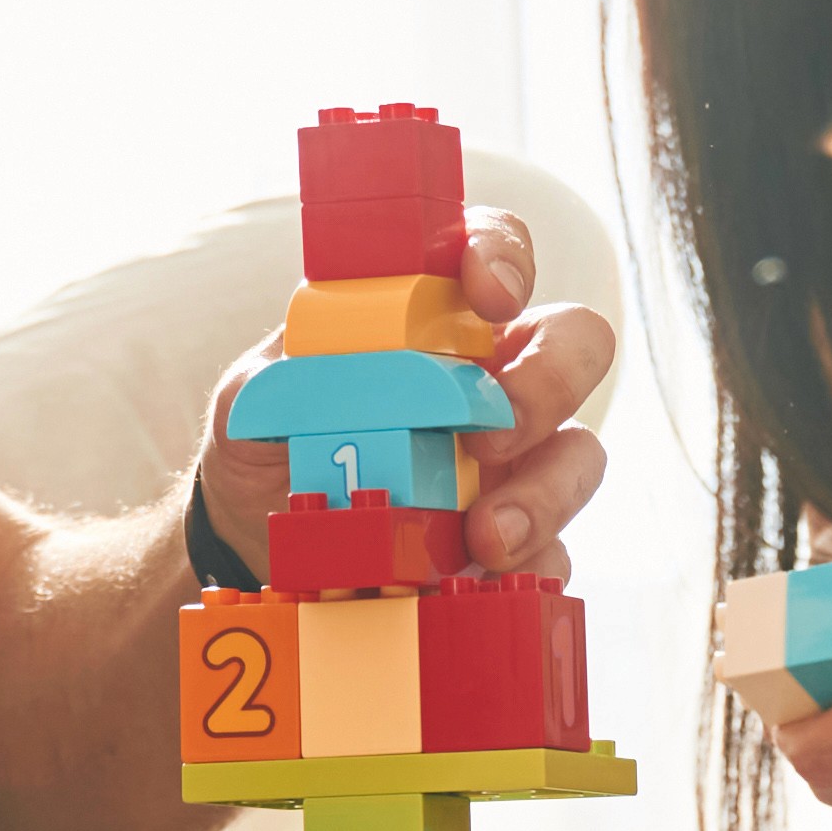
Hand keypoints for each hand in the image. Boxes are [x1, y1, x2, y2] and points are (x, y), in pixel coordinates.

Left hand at [196, 210, 616, 580]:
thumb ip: (273, 381)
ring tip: (483, 539)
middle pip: (574, 345)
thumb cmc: (275, 446)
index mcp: (436, 321)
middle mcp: (494, 379)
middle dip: (549, 382)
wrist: (264, 548)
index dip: (504, 257)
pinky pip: (554, 549)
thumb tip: (305, 384)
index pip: (494, 251)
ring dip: (544, 496)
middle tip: (491, 434)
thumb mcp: (252, 402)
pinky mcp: (519, 538)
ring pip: (579, 456)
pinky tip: (477, 580)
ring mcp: (517, 461)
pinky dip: (526, 565)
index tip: (486, 295)